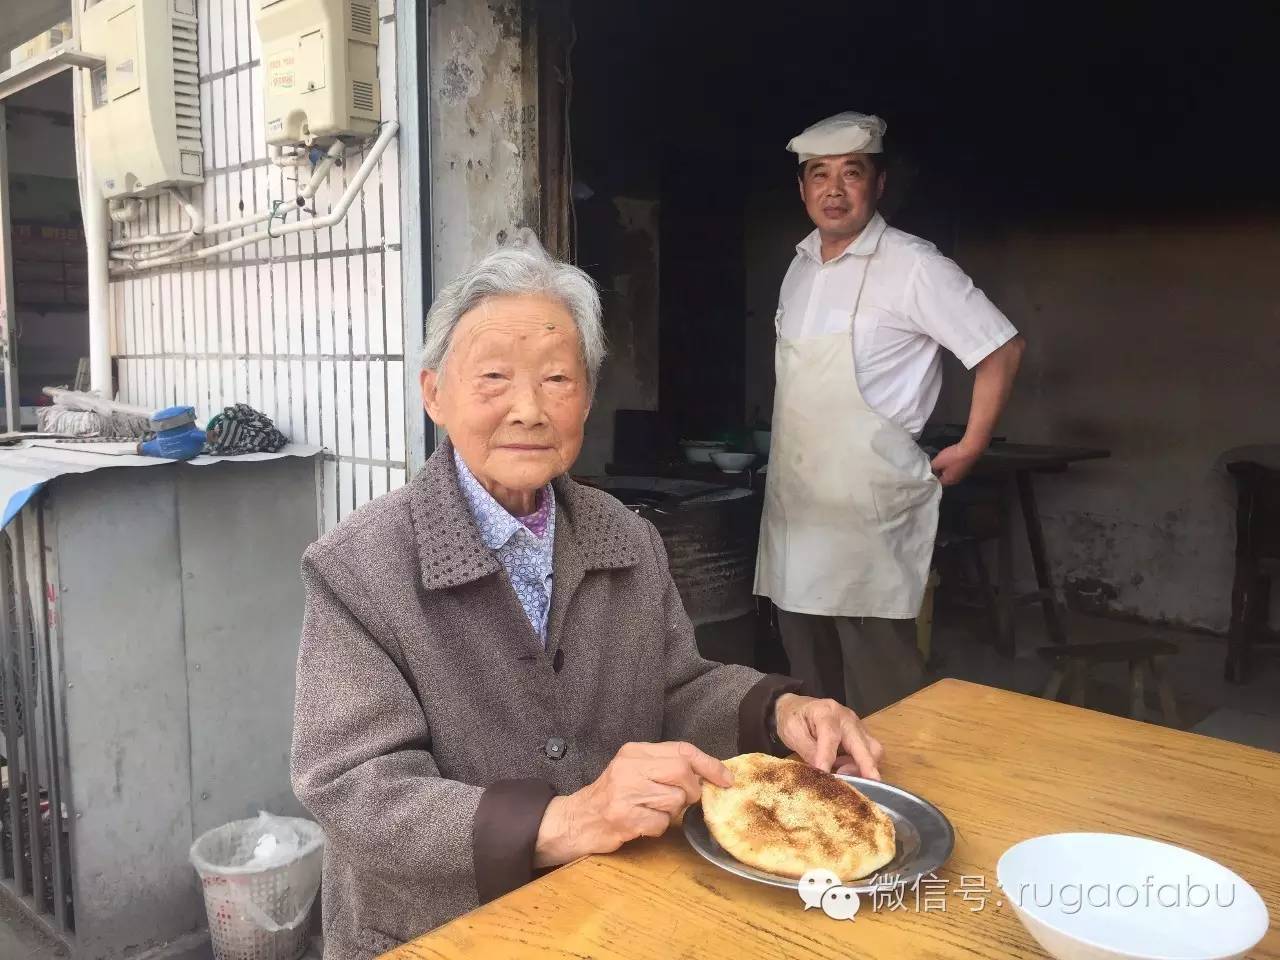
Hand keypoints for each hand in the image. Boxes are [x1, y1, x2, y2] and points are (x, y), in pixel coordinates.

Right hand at [534, 741, 732, 866]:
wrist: (578, 819)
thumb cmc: (613, 795)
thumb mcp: (636, 770)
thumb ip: (666, 766)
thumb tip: (710, 775)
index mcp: (635, 751)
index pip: (682, 750)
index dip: (710, 764)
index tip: (727, 779)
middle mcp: (629, 766)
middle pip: (682, 772)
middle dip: (691, 790)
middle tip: (682, 800)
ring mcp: (625, 791)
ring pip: (674, 800)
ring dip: (671, 812)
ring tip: (651, 811)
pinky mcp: (624, 817)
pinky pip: (661, 823)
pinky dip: (657, 828)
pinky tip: (641, 824)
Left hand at [773, 694, 883, 779]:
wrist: (798, 707)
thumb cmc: (794, 718)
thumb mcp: (792, 732)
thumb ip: (807, 750)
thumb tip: (821, 770)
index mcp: (825, 712)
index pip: (830, 735)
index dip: (828, 756)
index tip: (824, 773)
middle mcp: (846, 718)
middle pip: (862, 742)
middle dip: (867, 765)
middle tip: (868, 784)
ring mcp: (857, 726)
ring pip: (873, 749)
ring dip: (864, 767)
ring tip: (844, 777)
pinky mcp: (861, 736)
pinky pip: (870, 753)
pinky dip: (862, 766)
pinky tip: (845, 771)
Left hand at [930, 441, 983, 485]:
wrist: (970, 449)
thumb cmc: (953, 457)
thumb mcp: (938, 461)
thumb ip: (932, 467)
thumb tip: (931, 469)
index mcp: (949, 481)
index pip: (937, 483)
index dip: (932, 477)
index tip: (928, 471)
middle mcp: (956, 480)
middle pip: (944, 478)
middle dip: (939, 472)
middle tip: (933, 465)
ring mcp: (963, 474)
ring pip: (951, 473)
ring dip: (946, 468)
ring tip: (941, 460)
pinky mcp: (967, 467)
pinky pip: (956, 468)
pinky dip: (952, 464)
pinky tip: (950, 458)